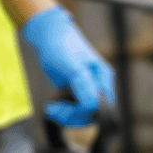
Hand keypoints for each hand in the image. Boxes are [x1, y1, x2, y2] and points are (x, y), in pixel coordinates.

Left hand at [21, 6, 114, 126]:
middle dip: (73, 116)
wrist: (49, 35)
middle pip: (92, 115)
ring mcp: (88, 90)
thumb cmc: (61, 45)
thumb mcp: (72, 65)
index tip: (63, 106)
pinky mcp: (78, 92)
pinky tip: (53, 107)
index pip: (99, 107)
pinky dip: (65, 113)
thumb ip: (84, 84)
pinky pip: (76, 111)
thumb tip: (94, 106)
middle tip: (53, 109)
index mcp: (103, 78)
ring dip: (67, 116)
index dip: (82, 111)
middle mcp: (99, 86)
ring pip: (84, 116)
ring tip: (51, 108)